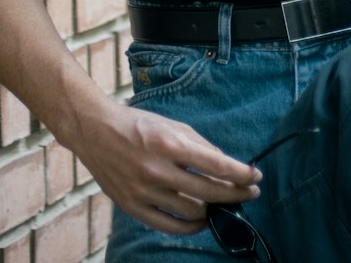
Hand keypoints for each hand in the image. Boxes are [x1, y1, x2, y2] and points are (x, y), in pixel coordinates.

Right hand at [74, 101, 261, 235]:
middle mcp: (157, 169)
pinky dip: (191, 227)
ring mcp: (144, 191)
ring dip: (213, 210)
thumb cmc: (137, 124)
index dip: (241, 174)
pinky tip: (201, 219)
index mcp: (169, 143)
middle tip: (250, 193)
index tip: (255, 177)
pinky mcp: (133, 207)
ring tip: (222, 204)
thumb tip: (224, 165)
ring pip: (192, 212)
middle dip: (236, 194)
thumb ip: (199, 144)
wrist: (94, 131)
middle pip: (209, 191)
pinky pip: (169, 226)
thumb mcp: (171, 124)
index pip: (216, 166)